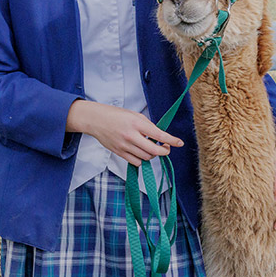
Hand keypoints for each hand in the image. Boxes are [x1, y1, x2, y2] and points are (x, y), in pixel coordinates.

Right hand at [66, 100, 183, 166]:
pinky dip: (142, 159)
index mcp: (136, 123)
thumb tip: (159, 136)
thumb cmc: (115, 115)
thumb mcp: (134, 115)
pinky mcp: (119, 152)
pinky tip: (141, 152)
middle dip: (164, 151)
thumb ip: (147, 126)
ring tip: (151, 147)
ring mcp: (124, 146)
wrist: (96, 120)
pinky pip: (136, 162)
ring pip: (146, 158)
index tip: (179, 143)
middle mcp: (131, 136)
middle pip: (154, 151)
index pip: (159, 135)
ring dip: (152, 155)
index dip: (171, 140)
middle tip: (166, 148)